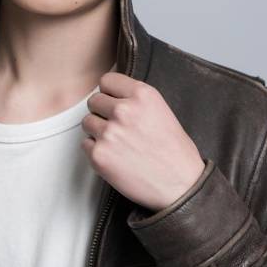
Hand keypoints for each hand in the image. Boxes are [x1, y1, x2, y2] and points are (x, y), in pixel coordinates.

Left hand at [81, 71, 204, 212]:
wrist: (181, 186)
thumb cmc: (175, 151)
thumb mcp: (161, 111)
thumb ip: (135, 100)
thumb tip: (111, 96)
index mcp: (142, 95)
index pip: (107, 80)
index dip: (110, 93)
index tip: (115, 103)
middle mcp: (124, 110)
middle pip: (94, 101)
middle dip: (102, 113)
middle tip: (117, 127)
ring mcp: (109, 133)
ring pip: (87, 122)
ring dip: (98, 131)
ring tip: (118, 144)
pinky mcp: (99, 155)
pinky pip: (85, 144)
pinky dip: (96, 151)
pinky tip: (115, 157)